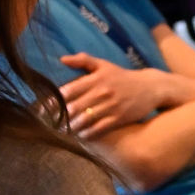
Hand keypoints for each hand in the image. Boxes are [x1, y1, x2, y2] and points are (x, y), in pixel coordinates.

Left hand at [60, 54, 185, 135]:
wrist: (151, 87)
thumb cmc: (123, 77)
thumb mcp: (104, 65)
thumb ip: (83, 60)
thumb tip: (61, 59)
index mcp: (96, 78)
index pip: (68, 90)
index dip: (53, 101)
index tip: (43, 109)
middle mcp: (102, 92)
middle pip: (73, 107)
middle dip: (59, 117)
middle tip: (50, 123)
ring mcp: (111, 106)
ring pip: (84, 120)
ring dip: (71, 127)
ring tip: (63, 130)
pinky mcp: (119, 118)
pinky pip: (98, 129)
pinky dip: (87, 134)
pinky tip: (81, 135)